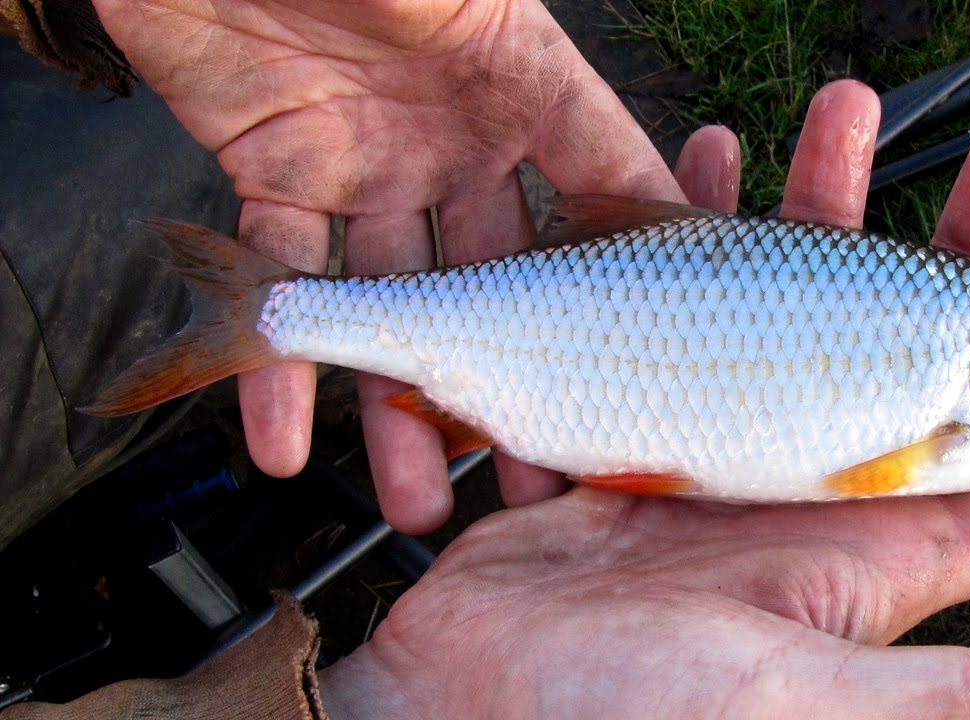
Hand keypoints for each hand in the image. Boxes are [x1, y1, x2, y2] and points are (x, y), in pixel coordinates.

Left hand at [92, 0, 684, 530]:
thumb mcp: (493, 9)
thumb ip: (565, 97)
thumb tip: (663, 195)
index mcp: (520, 94)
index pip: (593, 197)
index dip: (616, 289)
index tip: (643, 371)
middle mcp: (450, 143)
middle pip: (492, 286)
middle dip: (513, 383)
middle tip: (534, 478)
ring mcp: (361, 164)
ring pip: (390, 307)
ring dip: (397, 409)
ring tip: (417, 500)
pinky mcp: (271, 170)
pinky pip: (280, 281)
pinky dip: (279, 365)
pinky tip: (285, 447)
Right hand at [315, 81, 969, 718]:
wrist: (465, 701)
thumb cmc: (619, 715)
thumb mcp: (787, 699)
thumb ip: (932, 698)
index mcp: (875, 547)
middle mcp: (816, 488)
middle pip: (929, 354)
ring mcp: (730, 449)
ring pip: (806, 304)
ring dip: (827, 206)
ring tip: (834, 114)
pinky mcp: (645, 423)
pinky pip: (687, 308)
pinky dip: (697, 231)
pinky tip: (700, 171)